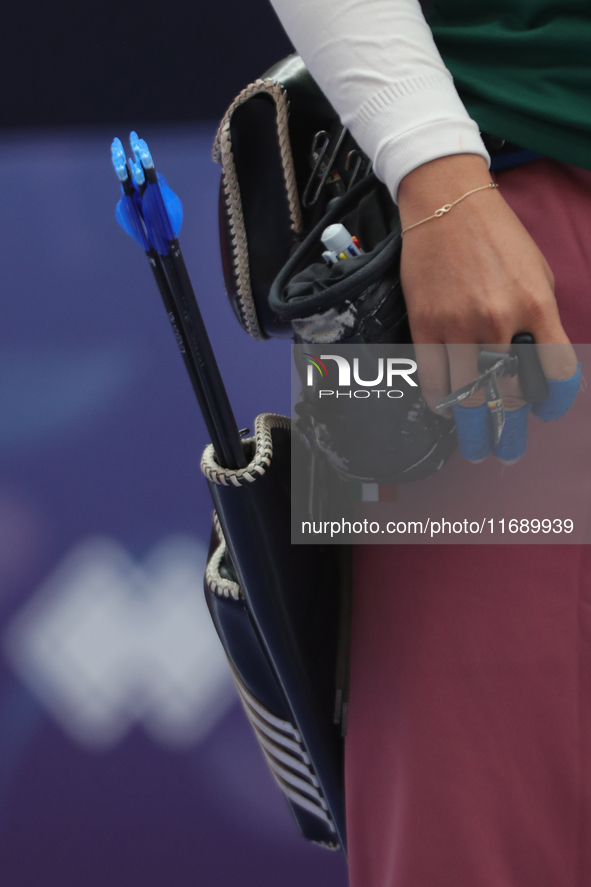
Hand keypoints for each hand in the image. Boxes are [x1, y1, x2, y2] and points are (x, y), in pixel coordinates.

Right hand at [397, 154, 578, 461]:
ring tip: (475, 443)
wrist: (447, 204)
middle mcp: (499, 320)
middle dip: (510, 424)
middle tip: (507, 444)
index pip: (556, 372)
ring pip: (468, 396)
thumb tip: (539, 365)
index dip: (555, 401)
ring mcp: (458, 325)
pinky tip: (447, 410)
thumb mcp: (538, 273)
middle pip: (508, 393)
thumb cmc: (497, 237)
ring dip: (473, 426)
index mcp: (535, 305)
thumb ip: (542, 320)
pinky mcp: (425, 325)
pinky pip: (432, 381)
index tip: (547, 412)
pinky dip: (441, 403)